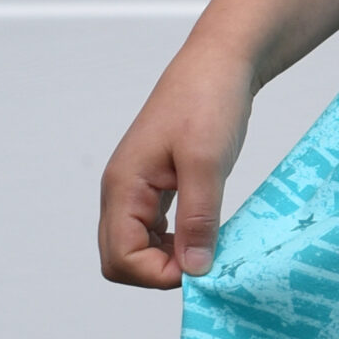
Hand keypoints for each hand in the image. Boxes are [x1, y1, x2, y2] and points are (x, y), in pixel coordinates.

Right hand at [99, 40, 257, 287]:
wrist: (219, 64)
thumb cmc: (209, 103)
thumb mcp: (207, 163)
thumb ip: (198, 219)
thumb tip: (195, 270)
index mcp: (123, 188)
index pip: (121, 259)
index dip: (159, 274)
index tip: (203, 265)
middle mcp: (121, 192)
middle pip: (120, 259)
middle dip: (159, 272)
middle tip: (206, 262)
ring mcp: (135, 188)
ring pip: (135, 246)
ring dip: (167, 258)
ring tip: (209, 249)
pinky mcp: (155, 184)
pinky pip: (152, 229)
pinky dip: (175, 241)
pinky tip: (204, 234)